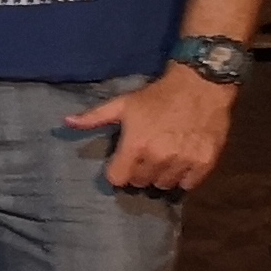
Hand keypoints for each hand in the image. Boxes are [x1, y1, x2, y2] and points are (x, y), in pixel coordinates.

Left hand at [69, 66, 236, 193]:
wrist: (199, 86)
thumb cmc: (157, 96)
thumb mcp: (122, 104)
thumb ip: (94, 117)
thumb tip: (66, 122)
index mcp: (135, 146)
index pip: (118, 179)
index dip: (118, 171)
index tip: (123, 163)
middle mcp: (158, 158)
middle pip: (140, 183)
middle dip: (139, 172)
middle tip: (145, 158)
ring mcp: (183, 162)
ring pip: (164, 185)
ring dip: (161, 176)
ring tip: (164, 160)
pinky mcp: (205, 163)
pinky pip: (188, 184)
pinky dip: (184, 177)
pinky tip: (182, 163)